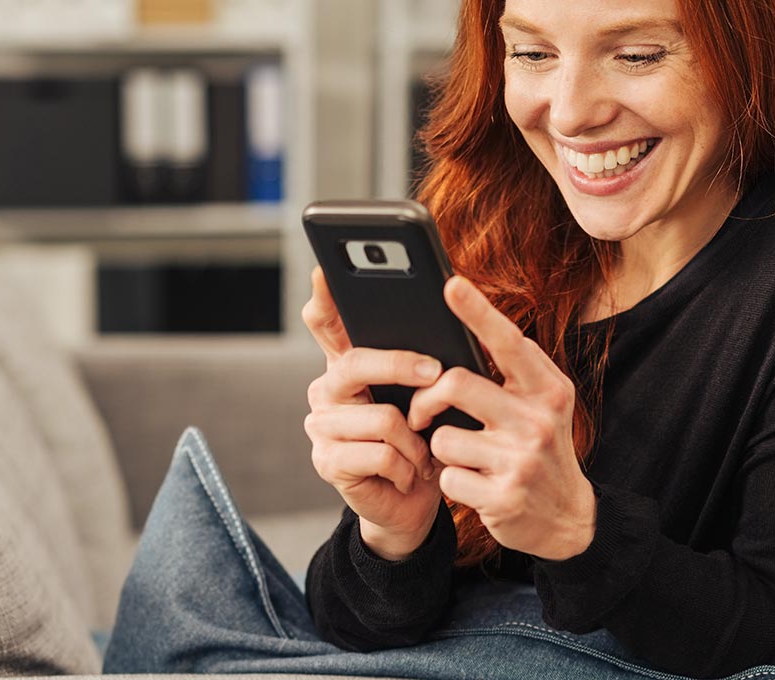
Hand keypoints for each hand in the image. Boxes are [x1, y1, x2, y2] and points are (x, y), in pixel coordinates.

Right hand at [301, 266, 443, 560]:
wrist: (412, 503)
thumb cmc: (423, 439)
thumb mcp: (426, 396)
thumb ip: (423, 362)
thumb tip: (453, 319)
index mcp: (347, 365)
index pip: (327, 324)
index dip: (324, 298)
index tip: (325, 270)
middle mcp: (325, 389)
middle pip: (355, 363)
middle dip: (399, 366)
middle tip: (433, 372)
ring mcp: (321, 426)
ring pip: (379, 416)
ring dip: (414, 440)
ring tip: (420, 453)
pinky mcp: (327, 462)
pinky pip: (379, 453)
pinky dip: (406, 466)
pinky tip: (407, 474)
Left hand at [407, 275, 595, 560]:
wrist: (568, 519)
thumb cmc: (542, 449)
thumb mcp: (543, 405)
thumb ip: (514, 369)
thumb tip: (469, 325)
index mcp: (548, 388)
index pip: (506, 341)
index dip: (477, 311)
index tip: (450, 284)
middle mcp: (538, 419)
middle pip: (455, 384)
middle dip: (426, 398)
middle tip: (421, 411)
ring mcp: (522, 460)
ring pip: (442, 436)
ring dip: (441, 449)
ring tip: (466, 458)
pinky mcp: (504, 497)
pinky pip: (447, 477)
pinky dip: (450, 482)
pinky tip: (473, 486)